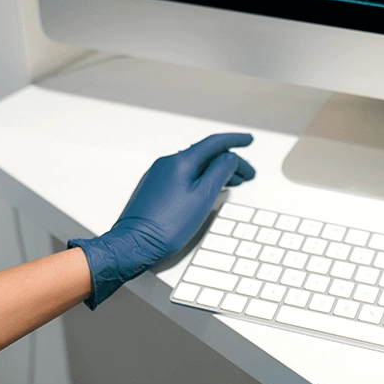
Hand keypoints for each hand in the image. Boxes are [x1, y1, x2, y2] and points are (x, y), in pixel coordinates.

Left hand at [69, 133, 255, 308]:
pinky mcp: (155, 187)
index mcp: (180, 161)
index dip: (235, 140)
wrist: (134, 243)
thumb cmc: (166, 225)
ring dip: (216, 171)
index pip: (214, 143)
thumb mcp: (203, 198)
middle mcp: (168, 162)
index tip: (249, 140)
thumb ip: (220, 173)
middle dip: (229, 161)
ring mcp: (159, 174)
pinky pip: (184, 174)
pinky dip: (201, 178)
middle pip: (205, 154)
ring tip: (233, 183)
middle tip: (247, 174)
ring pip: (195, 165)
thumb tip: (230, 158)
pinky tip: (207, 190)